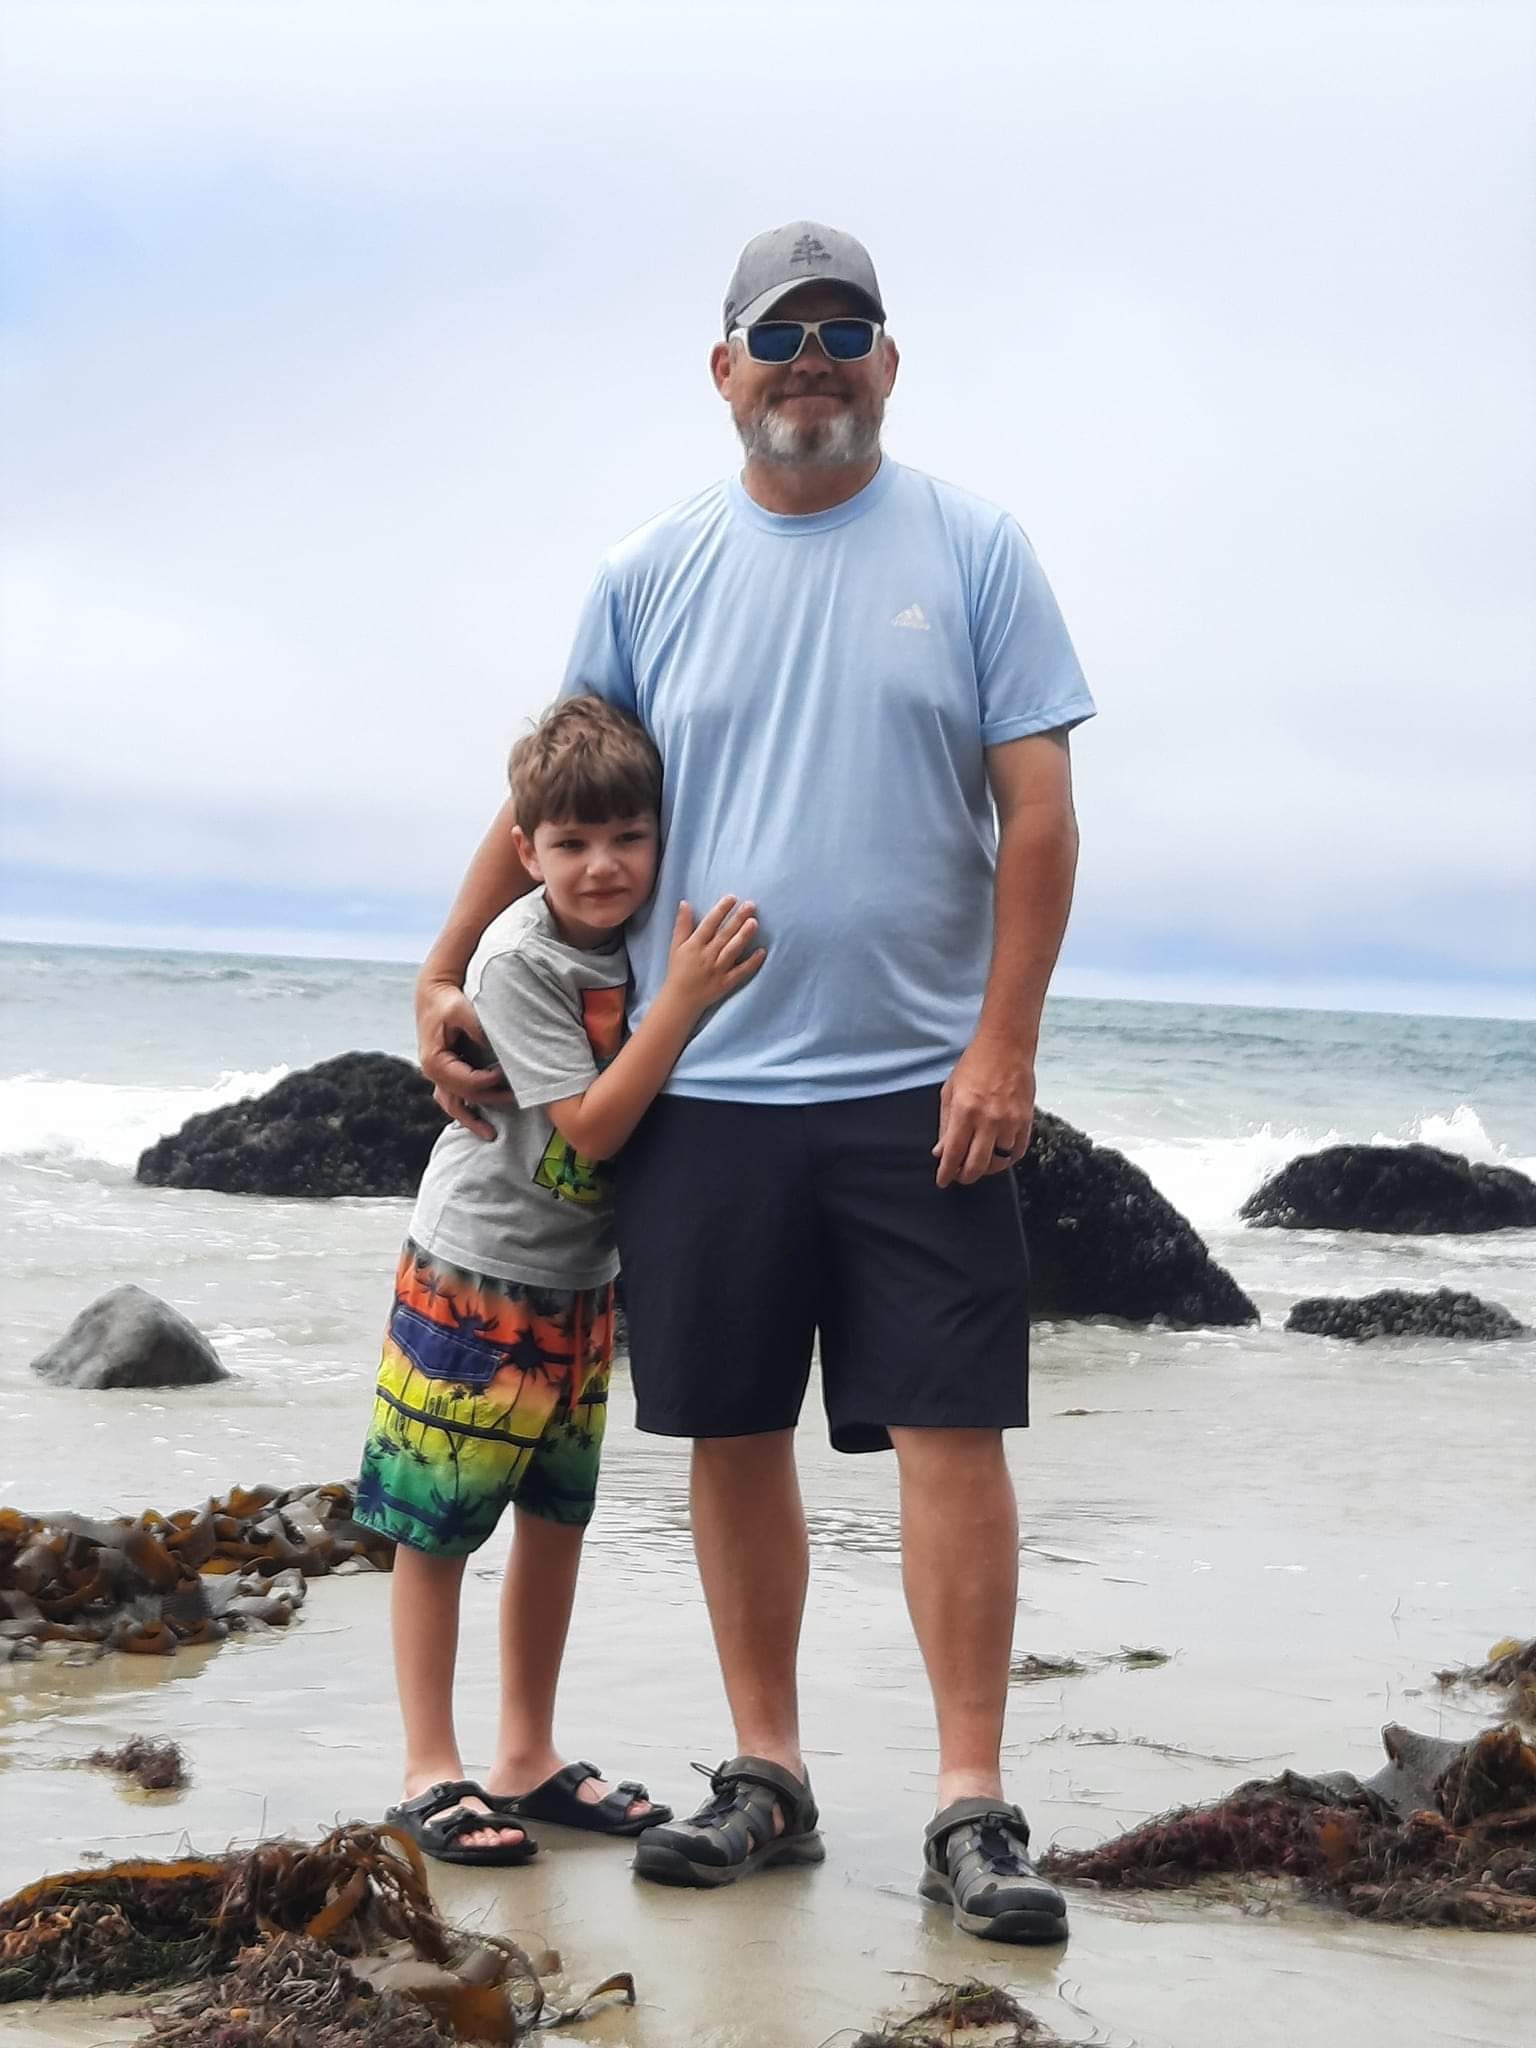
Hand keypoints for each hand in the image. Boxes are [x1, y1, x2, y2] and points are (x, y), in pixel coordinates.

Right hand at [416, 976, 512, 1139]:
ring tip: (490, 1134)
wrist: (434, 992)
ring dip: (471, 1120)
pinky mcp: (444, 1072)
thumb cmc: (448, 1000)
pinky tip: (478, 1120)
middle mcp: (432, 1072)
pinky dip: (465, 1109)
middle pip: (464, 1097)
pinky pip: (453, 1097)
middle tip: (517, 1102)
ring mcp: (437, 1074)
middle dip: (491, 1101)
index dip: (491, 1081)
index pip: (468, 1082)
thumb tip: (496, 1050)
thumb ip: (478, 1031)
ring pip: (453, 1105)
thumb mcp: (462, 1011)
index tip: (509, 1072)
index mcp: (435, 1061)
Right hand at [662, 897, 765, 1014]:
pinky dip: (751, 963)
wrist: (680, 999)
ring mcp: (717, 970)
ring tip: (754, 922)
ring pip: (732, 951)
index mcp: (694, 945)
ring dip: (743, 936)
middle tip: (751, 905)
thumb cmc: (678, 970)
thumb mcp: (676, 946)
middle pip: (724, 935)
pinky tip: (762, 952)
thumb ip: (682, 924)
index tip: (732, 897)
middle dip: (737, 919)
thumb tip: (685, 902)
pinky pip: (740, 972)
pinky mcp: (726, 983)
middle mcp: (706, 956)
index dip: (720, 910)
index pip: (709, 924)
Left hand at [933, 1035, 1034, 1187]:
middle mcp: (988, 1120)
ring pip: (999, 1162)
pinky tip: (998, 1156)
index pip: (953, 1154)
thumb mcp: (950, 1091)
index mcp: (965, 1112)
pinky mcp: (1026, 1121)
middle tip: (959, 1176)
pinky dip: (1007, 1159)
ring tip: (977, 1164)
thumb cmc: (975, 1065)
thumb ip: (945, 1125)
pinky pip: (1017, 1151)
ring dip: (986, 1168)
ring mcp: (1010, 1122)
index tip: (942, 1180)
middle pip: (976, 1165)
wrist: (1007, 1046)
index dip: (946, 1173)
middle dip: (965, 1177)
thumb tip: (941, 1152)